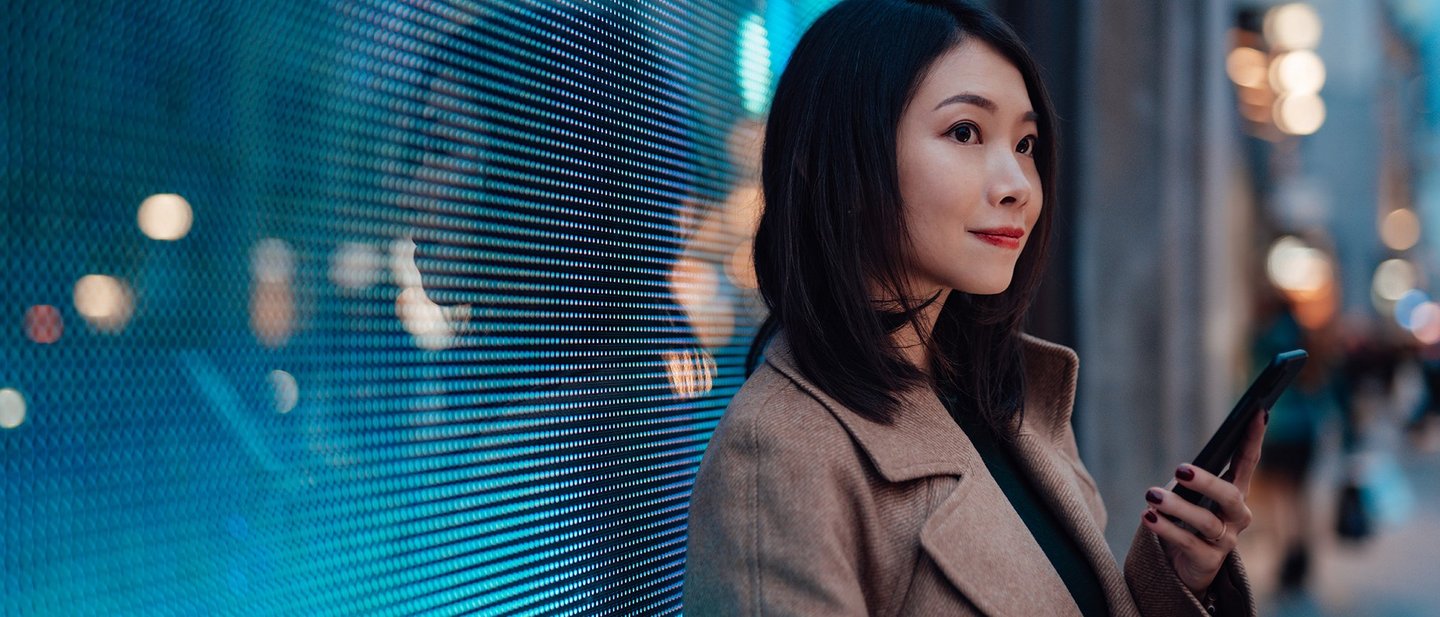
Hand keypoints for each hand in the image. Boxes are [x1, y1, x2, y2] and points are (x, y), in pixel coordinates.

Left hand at [1140, 408, 1266, 595]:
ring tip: (1151, 495)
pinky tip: (1148, 516)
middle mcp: (1237, 516)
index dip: (1253, 438)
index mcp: (1235, 494)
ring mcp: (1225, 539)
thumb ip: (1195, 479)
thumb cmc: (1188, 521)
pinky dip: (1166, 528)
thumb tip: (1185, 468)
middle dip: (1206, 481)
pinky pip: (1188, 542)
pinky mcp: (1209, 560)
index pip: (1248, 462)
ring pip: (1206, 522)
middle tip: (1180, 469)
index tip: (1257, 411)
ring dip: (1177, 507)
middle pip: (1229, 495)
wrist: (1186, 567)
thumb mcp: (1192, 496)